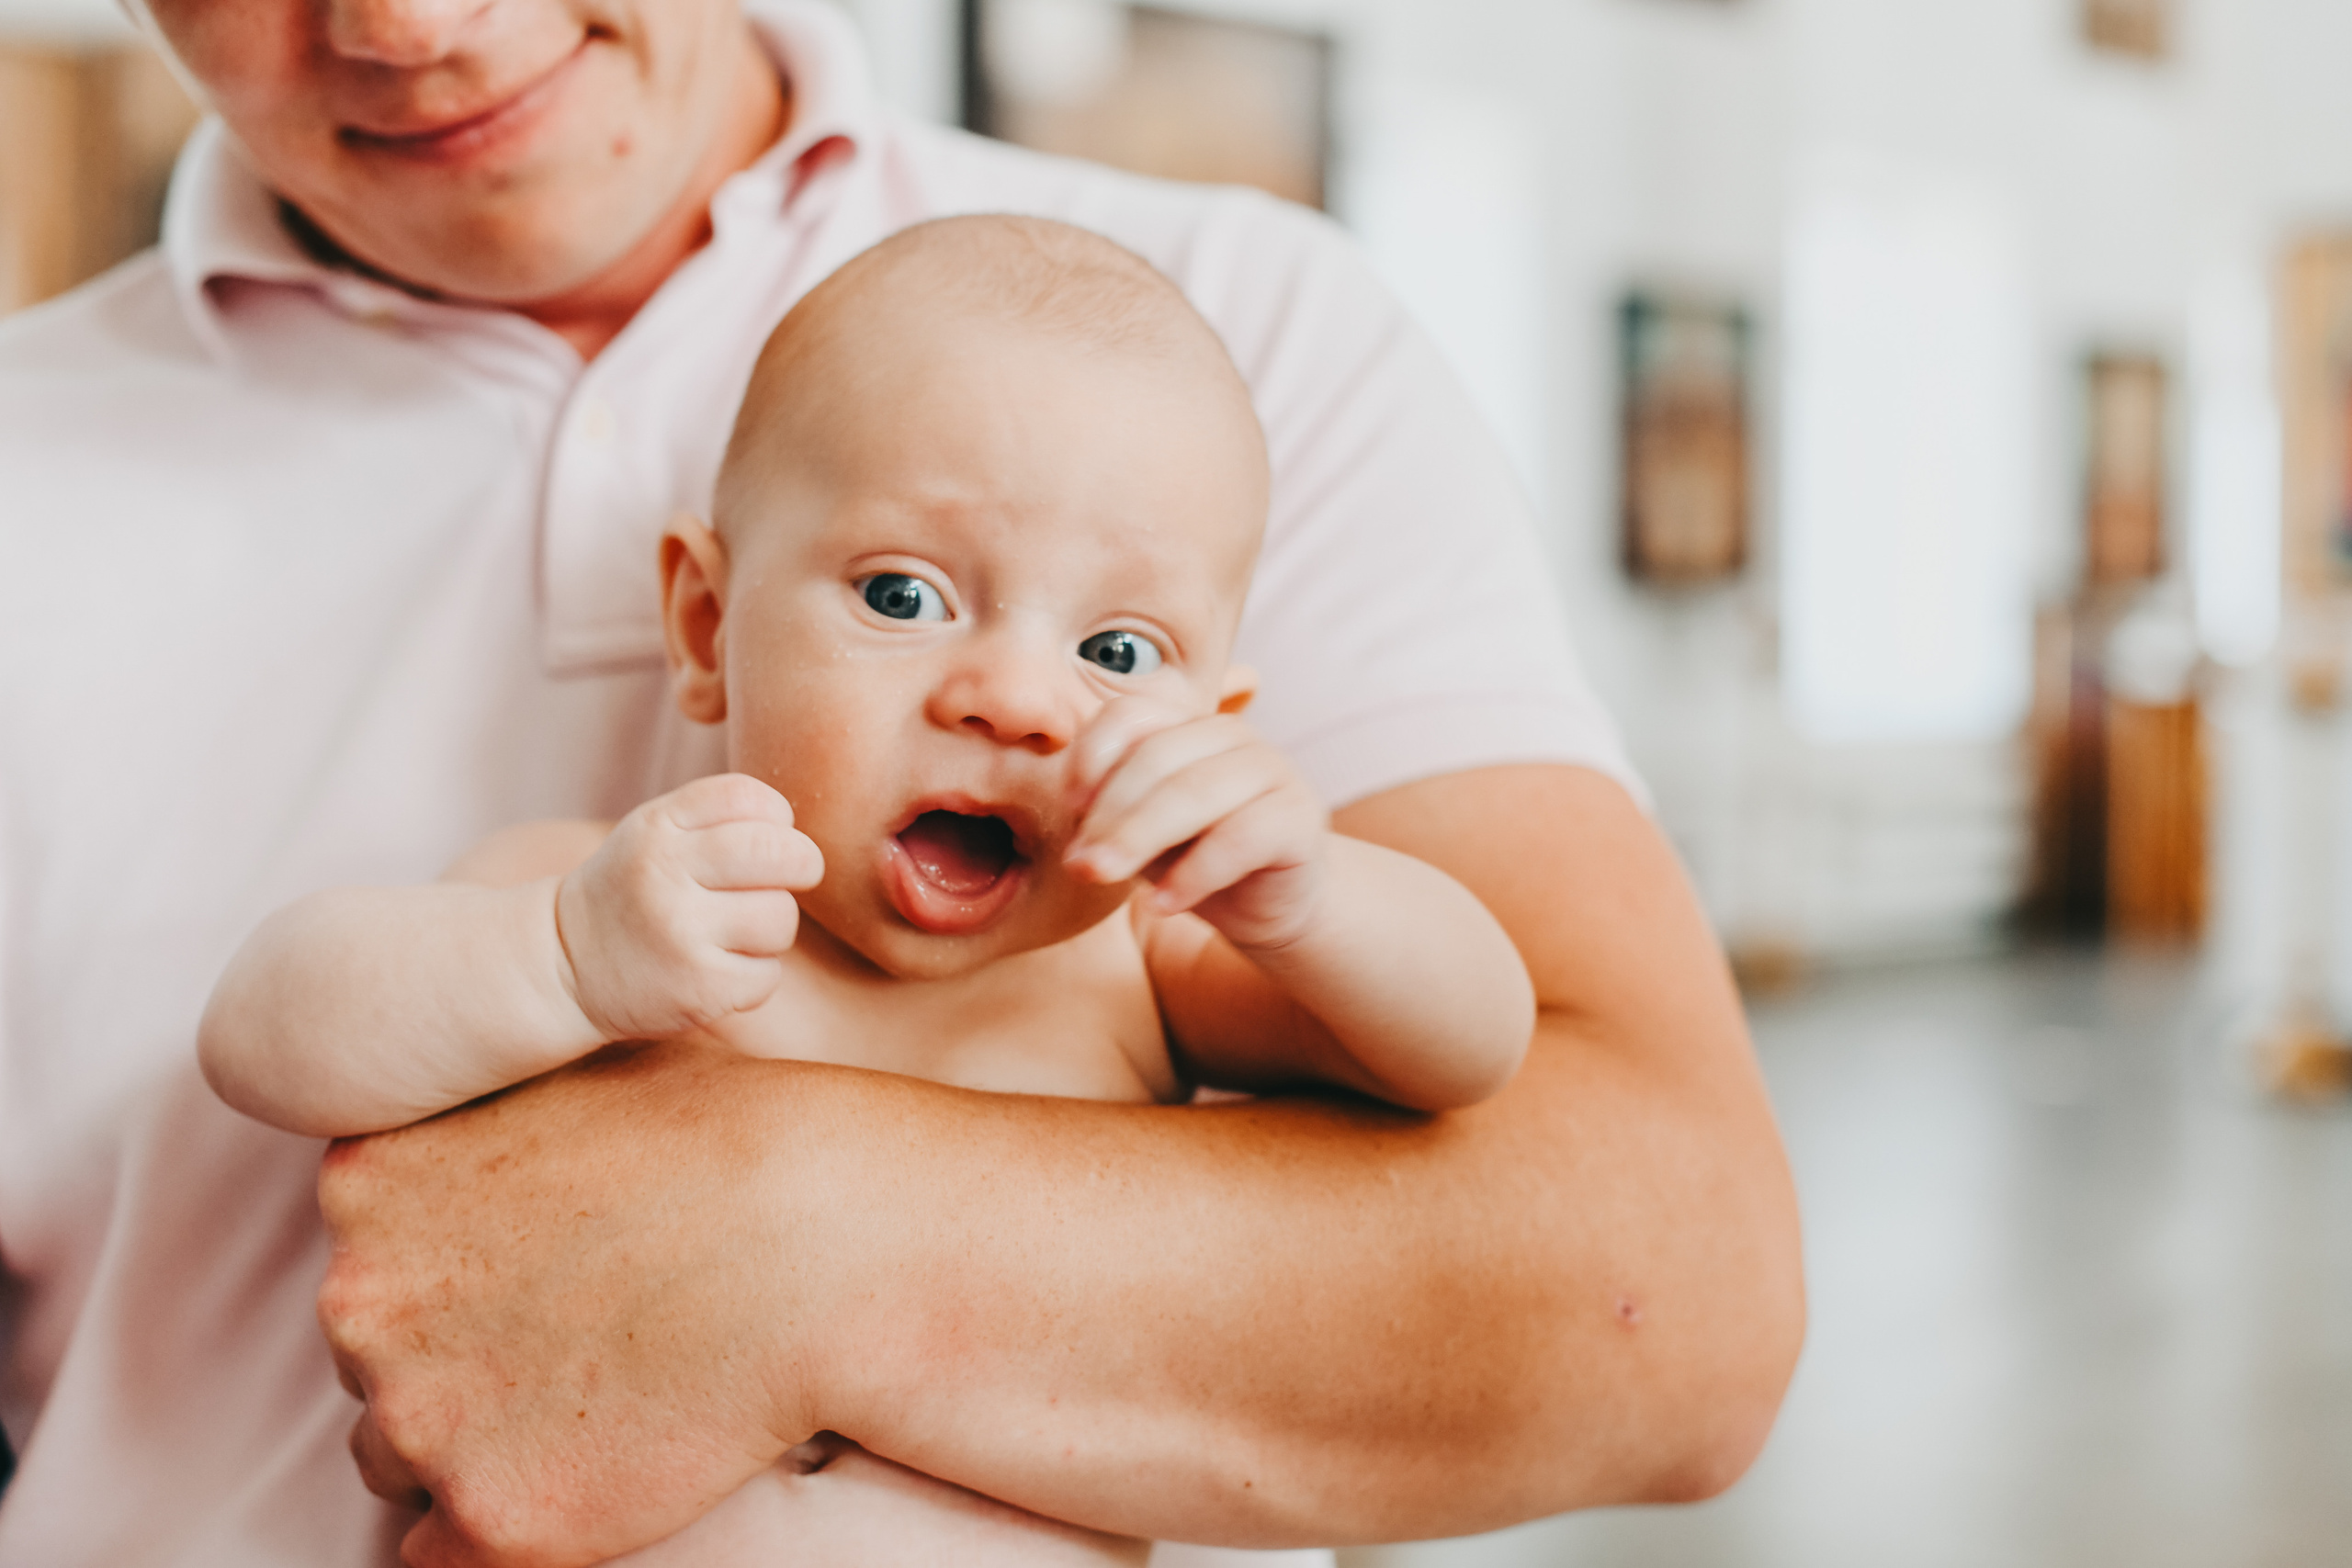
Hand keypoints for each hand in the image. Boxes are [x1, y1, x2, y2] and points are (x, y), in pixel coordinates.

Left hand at [317, 1042, 823, 1566]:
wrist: (823, 1243)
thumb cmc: (727, 1139)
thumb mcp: (572, 1068)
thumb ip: (483, 1112)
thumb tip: (474, 1139)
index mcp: (368, 1179)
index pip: (364, 1251)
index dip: (450, 1262)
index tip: (533, 1261)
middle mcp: (361, 1300)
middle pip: (370, 1355)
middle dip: (452, 1353)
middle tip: (574, 1328)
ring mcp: (419, 1416)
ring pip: (399, 1456)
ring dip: (471, 1440)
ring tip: (589, 1395)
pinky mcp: (492, 1519)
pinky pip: (440, 1553)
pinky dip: (507, 1519)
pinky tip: (588, 1465)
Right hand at [556, 773, 821, 1041]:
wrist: (562, 966)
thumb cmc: (633, 891)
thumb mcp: (654, 831)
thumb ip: (717, 816)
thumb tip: (801, 828)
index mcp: (658, 827)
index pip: (748, 797)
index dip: (777, 815)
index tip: (770, 835)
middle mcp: (666, 874)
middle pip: (782, 853)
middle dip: (803, 864)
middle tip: (794, 877)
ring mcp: (681, 933)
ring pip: (781, 918)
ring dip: (772, 930)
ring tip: (734, 935)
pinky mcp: (698, 988)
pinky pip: (768, 975)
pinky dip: (755, 978)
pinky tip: (720, 972)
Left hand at [1064, 697, 1327, 951]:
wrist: (1268, 906)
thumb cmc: (1194, 860)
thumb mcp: (1139, 834)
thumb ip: (1109, 819)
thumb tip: (1075, 844)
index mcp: (1186, 724)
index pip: (1130, 714)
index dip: (1091, 757)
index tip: (1070, 808)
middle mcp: (1232, 734)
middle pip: (1157, 756)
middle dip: (1109, 813)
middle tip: (1078, 864)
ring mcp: (1273, 769)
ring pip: (1195, 791)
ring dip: (1138, 838)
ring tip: (1103, 878)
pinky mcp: (1299, 817)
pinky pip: (1239, 838)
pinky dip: (1192, 875)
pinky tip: (1162, 906)